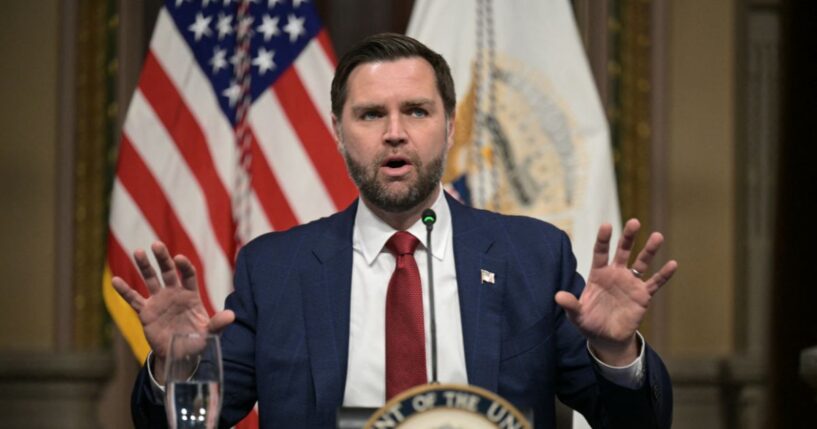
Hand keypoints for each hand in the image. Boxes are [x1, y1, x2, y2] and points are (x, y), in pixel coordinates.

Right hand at [111, 242, 234, 382]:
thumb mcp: (209, 333)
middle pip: (168, 272)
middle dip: (163, 258)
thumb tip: (232, 315)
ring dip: (144, 266)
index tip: (179, 258)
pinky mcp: (146, 312)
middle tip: (156, 245)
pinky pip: (134, 299)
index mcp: (191, 295)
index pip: (188, 275)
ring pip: (151, 280)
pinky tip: (115, 280)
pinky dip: (125, 291)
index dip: (184, 267)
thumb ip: (218, 324)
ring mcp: (159, 301)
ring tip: (138, 252)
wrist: (179, 354)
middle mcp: (174, 294)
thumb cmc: (196, 341)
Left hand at [555, 219, 676, 365]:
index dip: (603, 240)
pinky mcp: (643, 295)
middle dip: (628, 237)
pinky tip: (673, 264)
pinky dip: (663, 275)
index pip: (600, 253)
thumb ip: (570, 305)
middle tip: (634, 222)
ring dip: (649, 250)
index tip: (607, 225)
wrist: (607, 338)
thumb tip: (558, 296)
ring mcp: (630, 283)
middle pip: (622, 251)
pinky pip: (654, 283)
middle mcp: (616, 274)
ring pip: (641, 262)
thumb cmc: (590, 323)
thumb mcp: (577, 316)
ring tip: (657, 236)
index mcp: (598, 275)